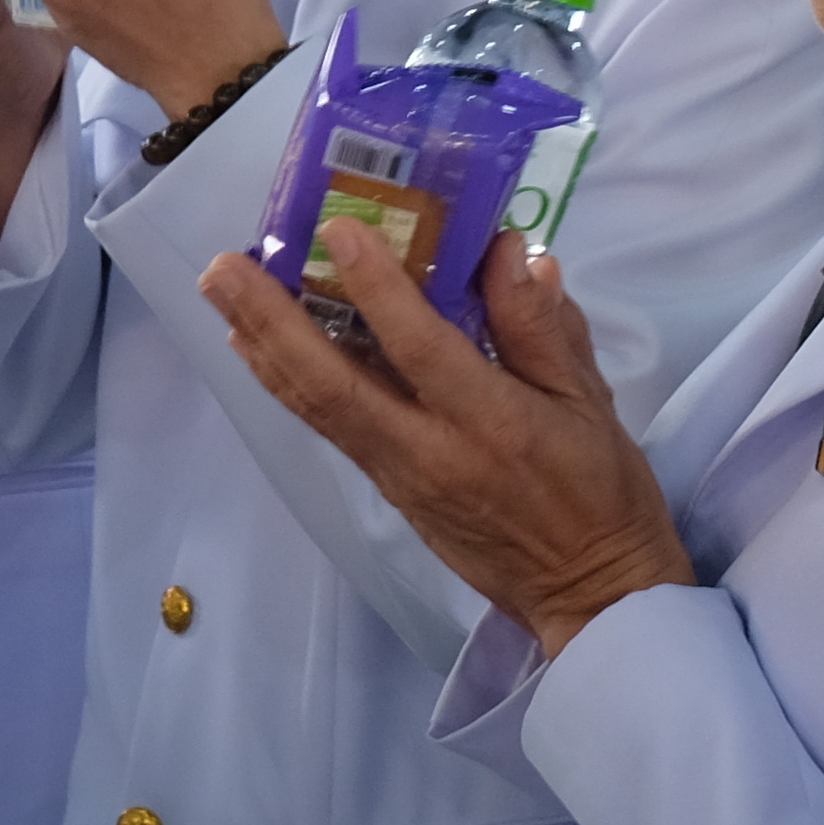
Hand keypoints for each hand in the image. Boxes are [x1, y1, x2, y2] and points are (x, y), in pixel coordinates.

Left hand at [197, 219, 690, 657]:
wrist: (589, 594)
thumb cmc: (602, 491)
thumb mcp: (591, 403)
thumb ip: (542, 327)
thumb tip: (508, 249)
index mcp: (493, 422)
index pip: (422, 347)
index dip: (378, 288)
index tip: (339, 229)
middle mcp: (430, 450)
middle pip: (332, 383)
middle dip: (272, 320)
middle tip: (224, 265)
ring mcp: (399, 473)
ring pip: (316, 405)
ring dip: (262, 344)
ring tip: (221, 289)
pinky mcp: (387, 488)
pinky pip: (327, 426)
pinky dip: (287, 381)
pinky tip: (256, 346)